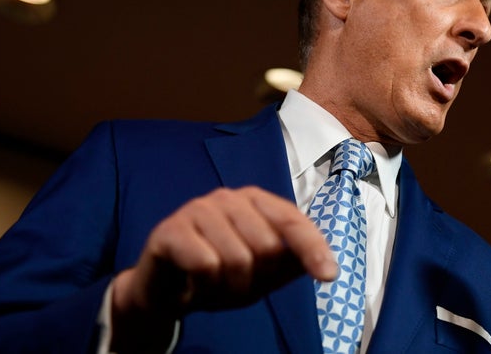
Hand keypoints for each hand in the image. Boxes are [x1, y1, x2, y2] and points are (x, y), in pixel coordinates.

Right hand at [110, 186, 335, 351]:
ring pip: (237, 259)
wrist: (161, 293)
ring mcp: (198, 208)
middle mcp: (229, 198)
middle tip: (232, 285)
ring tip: (210, 286)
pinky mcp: (171, 229)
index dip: (313, 247)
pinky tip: (191, 284)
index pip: (293, 220)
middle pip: (267, 246)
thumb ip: (289, 265)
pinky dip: (202, 287)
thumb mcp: (260, 276)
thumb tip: (327, 263)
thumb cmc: (216, 277)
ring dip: (227, 288)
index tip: (329, 275)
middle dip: (255, 279)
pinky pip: (205, 266)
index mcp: (255, 202)